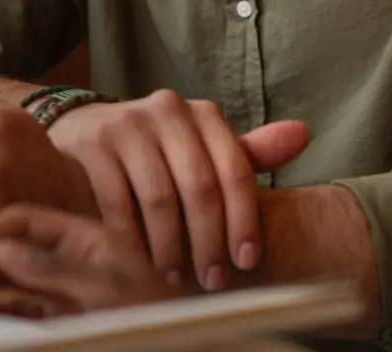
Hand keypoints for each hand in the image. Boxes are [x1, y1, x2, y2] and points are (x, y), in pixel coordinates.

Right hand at [0, 204, 176, 314]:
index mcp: (86, 237)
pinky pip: (25, 311)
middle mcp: (74, 259)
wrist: (187, 337)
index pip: (27, 218)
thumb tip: (3, 243)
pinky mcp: (68, 322)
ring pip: (12, 279)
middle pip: (12, 247)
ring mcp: (68, 291)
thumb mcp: (107, 284)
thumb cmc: (156, 312)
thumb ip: (56, 265)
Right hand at [48, 90, 309, 291]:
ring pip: (160, 199)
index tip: (246, 261)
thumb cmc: (158, 149)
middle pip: (200, 187)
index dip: (244, 219)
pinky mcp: (95, 143)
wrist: (87, 130)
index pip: (235, 170)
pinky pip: (118, 203)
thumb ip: (248, 153)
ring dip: (171, 247)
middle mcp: (169, 110)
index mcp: (203, 114)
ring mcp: (129, 124)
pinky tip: (138, 262)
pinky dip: (131, 240)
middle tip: (212, 280)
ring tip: (175, 276)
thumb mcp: (203, 148)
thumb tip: (304, 134)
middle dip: (209, 241)